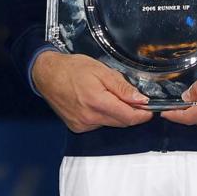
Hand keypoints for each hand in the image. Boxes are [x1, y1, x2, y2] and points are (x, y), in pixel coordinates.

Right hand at [32, 51, 153, 132]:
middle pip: (121, 122)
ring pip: (110, 123)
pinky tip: (96, 103)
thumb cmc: (72, 68)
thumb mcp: (100, 69)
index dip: (142, 115)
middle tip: (133, 99)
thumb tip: (141, 100)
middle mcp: (90, 118)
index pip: (128, 117)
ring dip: (116, 114)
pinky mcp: (76, 127)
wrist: (46, 74)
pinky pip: (98, 124)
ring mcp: (82, 125)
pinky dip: (103, 116)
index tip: (150, 109)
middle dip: (131, 113)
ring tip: (108, 96)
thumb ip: (121, 86)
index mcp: (97, 102)